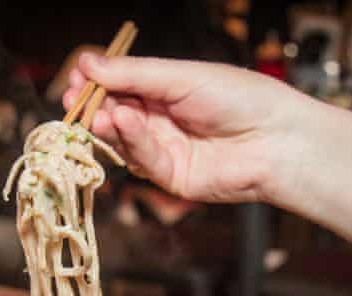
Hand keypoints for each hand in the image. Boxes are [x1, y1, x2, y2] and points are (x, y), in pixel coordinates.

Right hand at [63, 54, 307, 202]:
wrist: (276, 140)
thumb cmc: (240, 99)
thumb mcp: (181, 76)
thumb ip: (134, 74)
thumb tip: (89, 62)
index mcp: (167, 91)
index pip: (121, 85)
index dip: (98, 82)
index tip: (78, 76)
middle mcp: (163, 120)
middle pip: (115, 114)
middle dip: (94, 106)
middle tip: (75, 98)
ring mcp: (165, 150)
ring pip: (123, 139)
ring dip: (109, 124)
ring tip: (101, 112)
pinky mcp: (170, 177)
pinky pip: (141, 159)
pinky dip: (130, 141)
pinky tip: (125, 123)